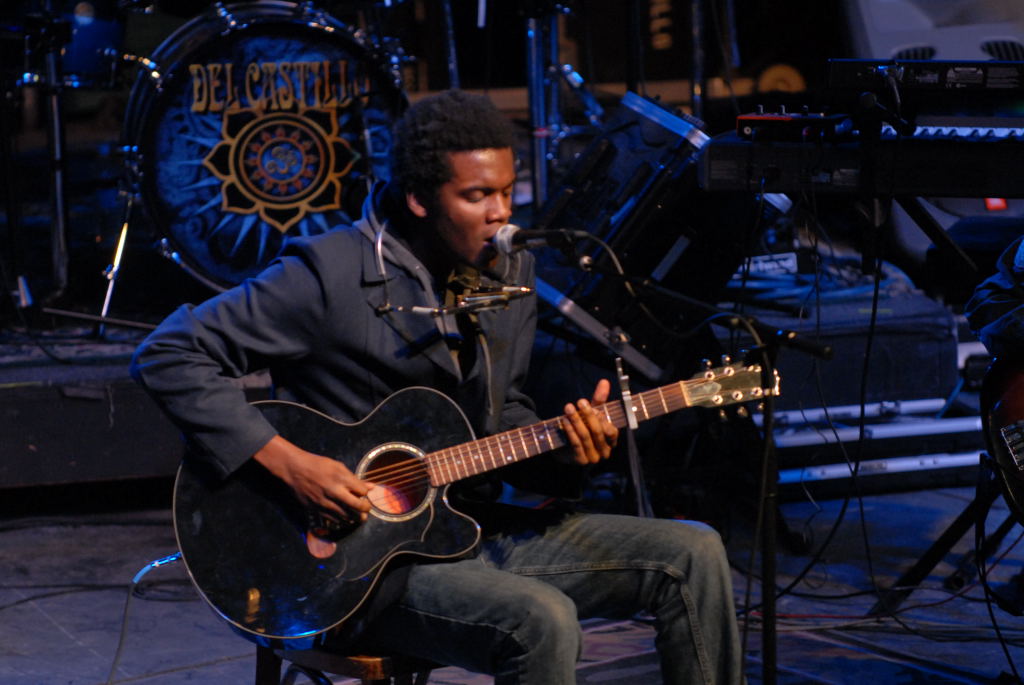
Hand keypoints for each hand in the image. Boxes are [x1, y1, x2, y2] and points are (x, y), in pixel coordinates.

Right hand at [252, 435, 372, 521]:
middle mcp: (334, 492)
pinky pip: (333, 520)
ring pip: (346, 516)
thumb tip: (371, 486)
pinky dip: (342, 521)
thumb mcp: (338, 466)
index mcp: (341, 479)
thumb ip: (355, 479)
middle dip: (365, 509)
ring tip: (358, 516)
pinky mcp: (316, 509)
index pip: (362, 491)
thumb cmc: (318, 465)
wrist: (295, 470)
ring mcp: (325, 503)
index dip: (365, 493)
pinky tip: (345, 519)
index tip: (363, 493)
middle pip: (357, 506)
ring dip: (355, 518)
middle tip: (366, 509)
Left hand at [561, 378, 618, 465]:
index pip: (612, 431)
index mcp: (611, 440)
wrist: (563, 444)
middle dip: (588, 415)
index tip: (591, 405)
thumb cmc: (582, 426)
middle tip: (579, 401)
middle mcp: (605, 451)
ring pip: (586, 437)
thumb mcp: (592, 412)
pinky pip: (576, 444)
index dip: (602, 418)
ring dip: (576, 421)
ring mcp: (593, 457)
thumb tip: (604, 381)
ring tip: (568, 408)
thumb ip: (599, 399)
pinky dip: (570, 431)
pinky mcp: (580, 460)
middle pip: (598, 432)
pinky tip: (564, 420)